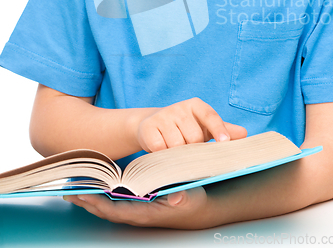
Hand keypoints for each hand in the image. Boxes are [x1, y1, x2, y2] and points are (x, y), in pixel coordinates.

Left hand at [64, 186, 214, 229]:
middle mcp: (136, 213)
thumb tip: (175, 198)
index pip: (115, 210)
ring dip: (89, 199)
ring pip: (106, 207)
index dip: (98, 203)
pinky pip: (113, 202)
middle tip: (68, 189)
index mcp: (145, 213)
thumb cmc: (192, 201)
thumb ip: (182, 197)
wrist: (197, 210)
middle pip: (105, 210)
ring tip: (72, 188)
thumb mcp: (191, 197)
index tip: (83, 194)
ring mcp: (135, 210)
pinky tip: (92, 186)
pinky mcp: (136, 204)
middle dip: (86, 201)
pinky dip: (100, 195)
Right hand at [137, 97, 246, 151]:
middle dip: (194, 149)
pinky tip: (162, 151)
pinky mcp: (148, 127)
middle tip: (190, 150)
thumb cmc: (185, 127)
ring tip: (176, 151)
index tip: (224, 142)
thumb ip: (223, 130)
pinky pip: (160, 148)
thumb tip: (244, 134)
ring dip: (178, 154)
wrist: (152, 124)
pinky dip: (163, 155)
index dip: (218, 129)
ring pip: (177, 145)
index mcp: (196, 105)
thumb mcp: (204, 126)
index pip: (210, 116)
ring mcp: (163, 116)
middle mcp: (180, 108)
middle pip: (194, 137)